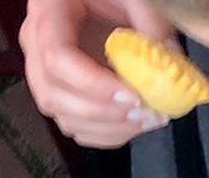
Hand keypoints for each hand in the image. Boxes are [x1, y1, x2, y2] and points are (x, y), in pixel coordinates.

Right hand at [20, 0, 172, 148]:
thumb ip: (151, 23)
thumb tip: (172, 62)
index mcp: (47, 14)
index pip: (56, 58)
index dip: (93, 84)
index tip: (133, 95)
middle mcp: (35, 46)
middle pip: (54, 94)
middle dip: (104, 112)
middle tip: (147, 112)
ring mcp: (43, 73)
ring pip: (63, 116)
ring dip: (108, 127)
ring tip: (148, 120)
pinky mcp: (60, 92)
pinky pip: (74, 124)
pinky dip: (105, 134)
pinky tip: (135, 125)